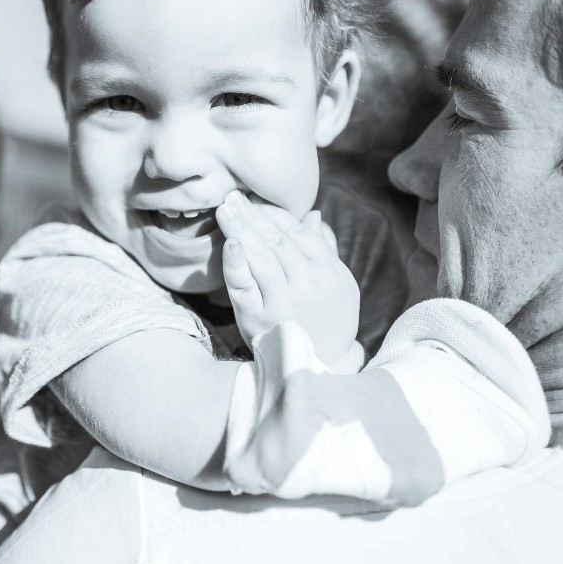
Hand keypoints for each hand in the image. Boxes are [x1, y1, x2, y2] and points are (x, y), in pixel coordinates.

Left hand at [214, 191, 358, 364]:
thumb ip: (324, 249)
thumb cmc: (327, 320)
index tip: (254, 200)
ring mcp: (283, 300)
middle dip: (252, 215)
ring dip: (240, 228)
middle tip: (232, 196)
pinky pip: (244, 284)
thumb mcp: (338, 284)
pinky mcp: (259, 317)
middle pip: (276, 240)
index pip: (297, 232)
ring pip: (260, 256)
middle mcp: (308, 283)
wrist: (318, 367)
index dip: (273, 213)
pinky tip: (230, 242)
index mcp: (328, 271)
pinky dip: (236, 261)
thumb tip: (313, 214)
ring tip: (225, 210)